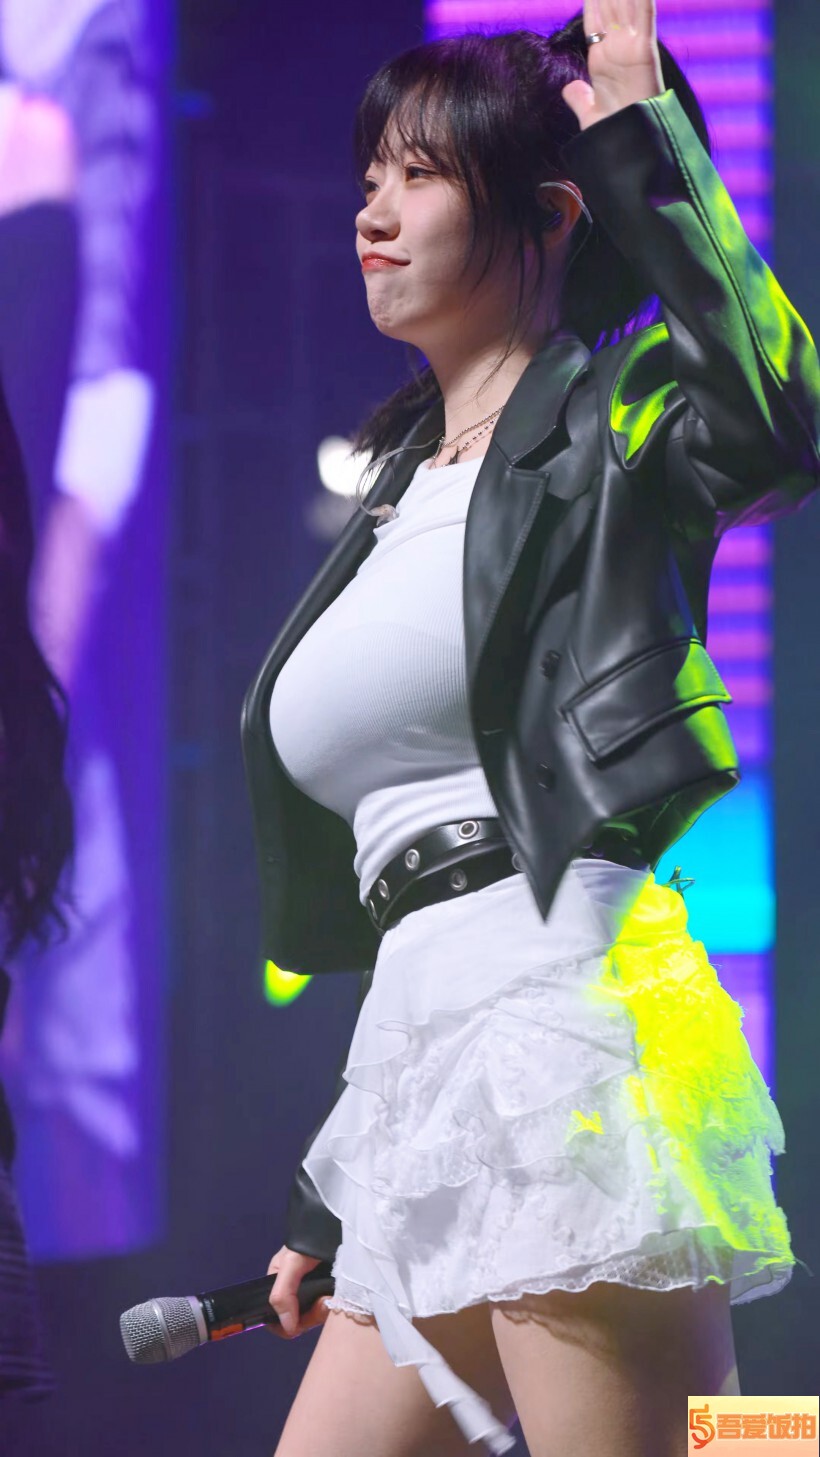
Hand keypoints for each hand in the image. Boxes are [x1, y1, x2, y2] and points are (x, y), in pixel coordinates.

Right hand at [267, 1244, 332, 1339]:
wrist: (339, 1228)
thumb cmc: (309, 1241)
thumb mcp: (290, 1263)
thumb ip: (283, 1293)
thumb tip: (287, 1327)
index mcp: (281, 1286)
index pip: (276, 1318)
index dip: (285, 1326)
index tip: (298, 1323)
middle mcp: (297, 1293)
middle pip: (298, 1322)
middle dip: (310, 1317)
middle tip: (322, 1303)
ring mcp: (315, 1295)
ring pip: (314, 1318)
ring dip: (322, 1312)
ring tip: (330, 1297)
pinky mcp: (331, 1294)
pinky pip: (329, 1311)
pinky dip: (332, 1307)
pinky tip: (335, 1297)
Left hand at [562, 0, 664, 130]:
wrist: (629, 150)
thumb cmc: (613, 136)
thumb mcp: (590, 114)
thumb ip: (580, 99)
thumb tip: (571, 89)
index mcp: (604, 58)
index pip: (596, 16)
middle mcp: (619, 48)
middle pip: (612, 2)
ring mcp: (632, 46)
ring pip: (627, 2)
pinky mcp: (644, 51)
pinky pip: (644, 15)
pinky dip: (643, 0)